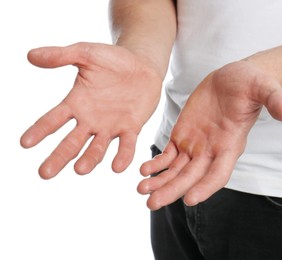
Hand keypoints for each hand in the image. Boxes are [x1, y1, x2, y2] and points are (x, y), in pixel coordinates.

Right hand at [20, 42, 161, 178]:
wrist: (142, 65)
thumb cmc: (113, 60)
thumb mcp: (86, 53)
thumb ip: (61, 56)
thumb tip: (30, 55)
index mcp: (76, 104)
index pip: (53, 120)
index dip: (40, 131)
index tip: (25, 143)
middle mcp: (90, 120)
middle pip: (71, 142)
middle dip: (58, 157)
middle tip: (45, 173)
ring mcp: (111, 126)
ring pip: (97, 148)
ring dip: (89, 159)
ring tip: (80, 169)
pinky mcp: (131, 128)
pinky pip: (126, 144)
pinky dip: (122, 155)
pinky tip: (117, 167)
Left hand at [138, 61, 281, 209]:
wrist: (231, 78)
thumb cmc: (249, 84)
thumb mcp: (264, 87)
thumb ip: (274, 99)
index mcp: (230, 145)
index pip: (218, 173)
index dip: (205, 187)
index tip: (189, 199)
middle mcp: (211, 151)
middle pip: (190, 178)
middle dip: (172, 191)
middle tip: (152, 204)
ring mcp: (195, 145)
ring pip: (175, 170)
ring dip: (159, 181)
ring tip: (141, 190)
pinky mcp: (182, 136)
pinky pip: (167, 155)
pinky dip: (156, 163)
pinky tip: (143, 170)